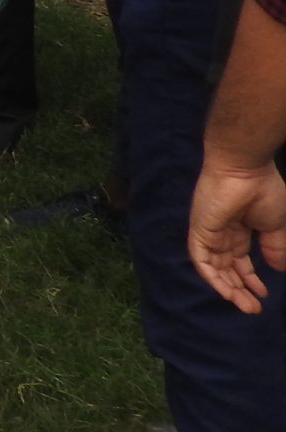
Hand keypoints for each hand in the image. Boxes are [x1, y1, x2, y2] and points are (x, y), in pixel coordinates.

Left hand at [189, 159, 285, 312]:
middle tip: (253, 308)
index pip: (239, 259)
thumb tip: (276, 269)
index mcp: (239, 228)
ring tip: (246, 306)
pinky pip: (201, 259)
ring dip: (228, 288)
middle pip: (226, 266)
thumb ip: (274, 247)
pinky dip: (212, 277)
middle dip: (239, 288)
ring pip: (214, 267)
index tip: (262, 295)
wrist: (245, 169)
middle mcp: (222, 232)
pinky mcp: (200, 230)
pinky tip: (227, 292)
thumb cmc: (263, 191)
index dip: (249, 278)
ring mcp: (209, 231)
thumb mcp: (275, 225)